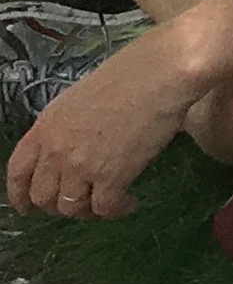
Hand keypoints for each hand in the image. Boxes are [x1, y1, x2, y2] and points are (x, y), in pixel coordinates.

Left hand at [7, 29, 195, 220]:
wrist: (163, 72)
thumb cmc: (131, 72)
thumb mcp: (82, 96)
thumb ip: (67, 126)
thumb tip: (75, 145)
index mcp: (46, 127)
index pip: (17, 172)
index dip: (19, 195)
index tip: (28, 207)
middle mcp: (56, 150)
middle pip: (43, 196)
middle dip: (59, 206)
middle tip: (80, 203)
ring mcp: (82, 166)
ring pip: (72, 208)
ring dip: (88, 211)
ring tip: (109, 202)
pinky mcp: (112, 177)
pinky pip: (105, 208)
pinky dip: (117, 211)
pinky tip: (130, 202)